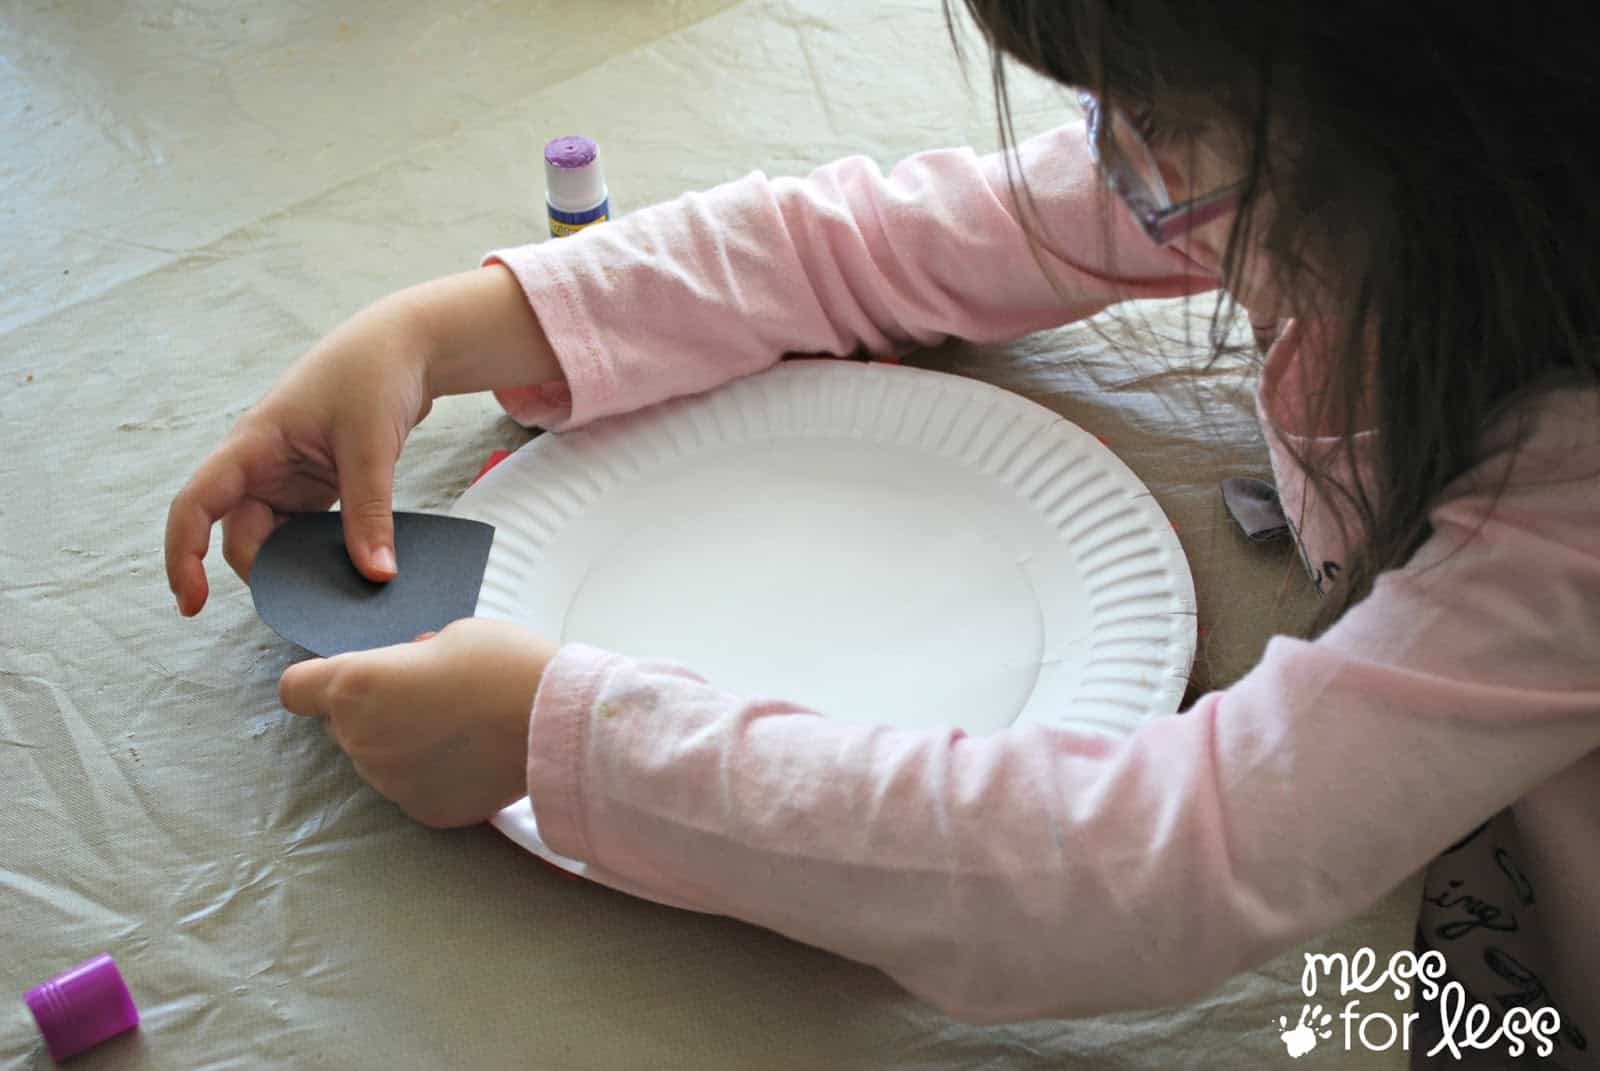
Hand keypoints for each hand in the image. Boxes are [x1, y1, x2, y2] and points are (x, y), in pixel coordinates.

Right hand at [164, 293, 433, 614]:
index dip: (183, 557)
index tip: (190, 604)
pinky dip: (323, 553)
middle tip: (321, 601)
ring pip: (276, 540)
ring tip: (343, 588)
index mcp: (252, 446)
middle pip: (242, 536)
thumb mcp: (370, 446)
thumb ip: (368, 513)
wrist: (405, 345)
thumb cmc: (374, 376)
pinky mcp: (316, 485)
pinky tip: (353, 569)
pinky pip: (306, 532)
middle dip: (270, 573)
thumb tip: (375, 575)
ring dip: (300, 566)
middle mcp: (260, 465)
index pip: (195, 506)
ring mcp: (288, 477)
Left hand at [279, 619, 558, 827]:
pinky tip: (471, 758)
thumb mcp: (452, 635)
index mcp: (357, 686)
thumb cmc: (505, 663)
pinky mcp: (423, 811)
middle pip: (341, 726)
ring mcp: (390, 782)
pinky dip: (432, 775)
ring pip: (378, 760)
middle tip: (428, 697)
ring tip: (459, 729)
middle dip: (372, 712)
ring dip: (402, 744)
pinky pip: (412, 788)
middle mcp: (361, 739)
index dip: (317, 682)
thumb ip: (410, 658)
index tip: (347, 680)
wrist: (559, 722)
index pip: (296, 690)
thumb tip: (410, 670)